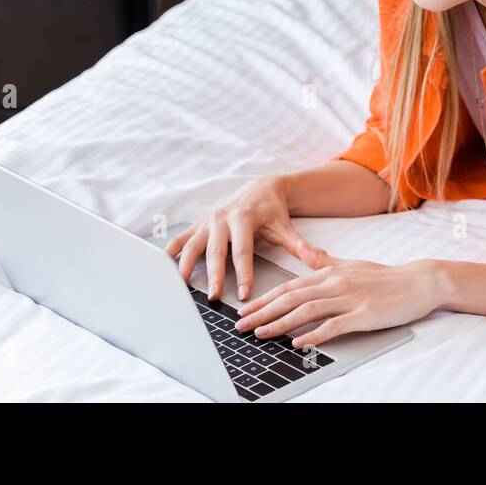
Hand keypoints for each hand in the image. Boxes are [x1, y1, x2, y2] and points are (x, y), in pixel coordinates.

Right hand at [164, 176, 326, 300]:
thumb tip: (320, 261)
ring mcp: (208, 221)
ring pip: (194, 244)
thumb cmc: (273, 211)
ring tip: (184, 285)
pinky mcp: (199, 224)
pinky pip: (182, 238)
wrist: (260, 188)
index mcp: (244, 219)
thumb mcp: (286, 227)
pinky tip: (164, 265)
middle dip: (215, 274)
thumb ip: (301, 246)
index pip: (243, 250)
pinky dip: (172, 250)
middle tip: (214, 296)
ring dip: (188, 265)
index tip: (245, 293)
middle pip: (216, 250)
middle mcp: (222, 219)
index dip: (244, 272)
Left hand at [234, 257, 440, 348]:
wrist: (419, 282)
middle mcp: (335, 282)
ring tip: (260, 335)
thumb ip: (328, 262)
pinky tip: (298, 343)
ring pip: (306, 310)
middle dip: (262, 312)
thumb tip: (311, 256)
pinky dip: (313, 335)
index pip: (289, 286)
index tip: (245, 310)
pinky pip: (333, 326)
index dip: (264, 299)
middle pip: (291, 297)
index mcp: (330, 272)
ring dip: (280, 324)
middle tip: (241, 325)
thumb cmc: (386, 277)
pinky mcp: (363, 314)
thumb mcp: (353, 265)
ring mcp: (349, 298)